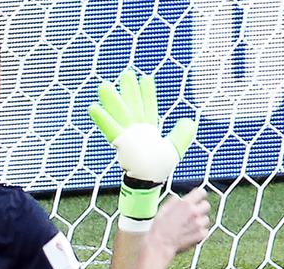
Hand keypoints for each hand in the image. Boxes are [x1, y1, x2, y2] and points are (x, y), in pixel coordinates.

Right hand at [89, 69, 196, 220]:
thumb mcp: (175, 149)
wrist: (149, 180)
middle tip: (126, 74)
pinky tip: (93, 108)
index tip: (146, 78)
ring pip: (119, 113)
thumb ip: (182, 135)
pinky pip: (110, 128)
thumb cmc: (158, 167)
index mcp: (149, 129)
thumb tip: (190, 121)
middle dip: (129, 90)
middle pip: (132, 105)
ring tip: (104, 86)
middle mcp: (136, 129)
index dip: (148, 93)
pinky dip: (102, 119)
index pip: (148, 107)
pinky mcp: (120, 142)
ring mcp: (127, 134)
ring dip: (113, 100)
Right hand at [146, 187, 209, 254]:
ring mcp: (199, 224)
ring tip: (190, 226)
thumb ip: (174, 200)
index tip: (198, 198)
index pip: (201, 193)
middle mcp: (194, 212)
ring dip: (200, 221)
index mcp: (185, 203)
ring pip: (206, 219)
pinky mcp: (201, 235)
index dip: (199, 195)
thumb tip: (179, 198)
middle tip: (194, 213)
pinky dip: (200, 232)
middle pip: (206, 205)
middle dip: (201, 208)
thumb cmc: (160, 227)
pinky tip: (191, 233)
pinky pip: (205, 231)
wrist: (161, 244)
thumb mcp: (164, 208)